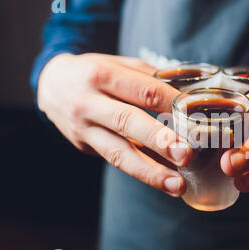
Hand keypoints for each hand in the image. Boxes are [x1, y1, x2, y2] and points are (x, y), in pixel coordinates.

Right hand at [38, 53, 192, 196]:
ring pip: (118, 153)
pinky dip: (143, 171)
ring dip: (150, 172)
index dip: (172, 103)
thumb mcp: (118, 64)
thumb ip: (149, 78)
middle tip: (186, 154)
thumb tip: (187, 95)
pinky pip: (117, 161)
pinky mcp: (85, 147)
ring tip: (176, 185)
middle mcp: (89, 103)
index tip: (196, 117)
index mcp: (102, 75)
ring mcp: (84, 129)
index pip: (143, 90)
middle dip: (158, 140)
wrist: (52, 85)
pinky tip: (164, 181)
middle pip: (127, 122)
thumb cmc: (93, 72)